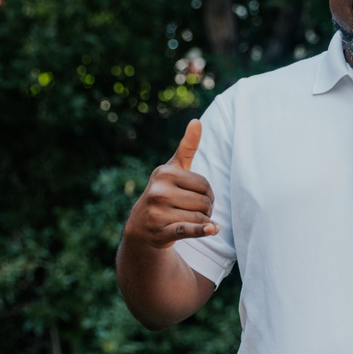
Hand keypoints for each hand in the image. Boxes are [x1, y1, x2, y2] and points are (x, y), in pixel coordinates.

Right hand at [125, 119, 219, 248]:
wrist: (141, 226)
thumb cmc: (163, 192)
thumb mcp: (173, 169)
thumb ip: (187, 146)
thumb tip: (197, 122)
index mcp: (164, 174)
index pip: (204, 185)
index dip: (207, 193)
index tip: (198, 197)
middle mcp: (158, 192)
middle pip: (204, 202)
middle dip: (206, 209)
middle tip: (195, 211)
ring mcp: (158, 213)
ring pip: (200, 218)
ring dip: (204, 222)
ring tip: (192, 221)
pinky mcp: (161, 231)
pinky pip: (187, 230)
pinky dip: (201, 230)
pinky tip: (211, 229)